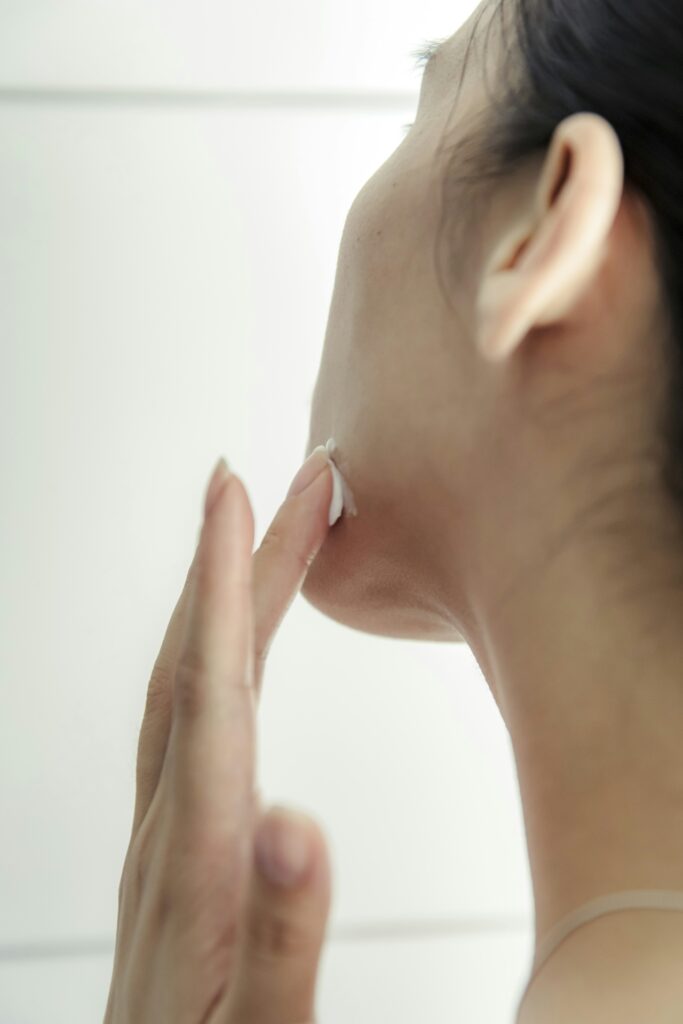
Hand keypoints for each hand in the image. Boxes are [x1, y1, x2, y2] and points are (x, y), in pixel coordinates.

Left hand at [104, 447, 334, 1023]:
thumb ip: (280, 934)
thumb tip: (295, 822)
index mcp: (195, 857)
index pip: (211, 687)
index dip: (228, 580)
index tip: (242, 491)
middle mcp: (168, 828)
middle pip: (201, 660)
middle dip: (242, 558)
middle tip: (292, 483)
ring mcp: (164, 833)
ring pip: (191, 681)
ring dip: (230, 594)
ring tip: (273, 533)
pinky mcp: (174, 846)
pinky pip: (191, 718)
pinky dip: (220, 652)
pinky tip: (246, 645)